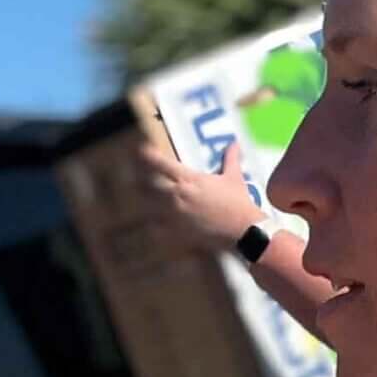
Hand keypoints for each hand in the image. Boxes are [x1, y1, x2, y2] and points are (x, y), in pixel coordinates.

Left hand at [134, 138, 261, 251]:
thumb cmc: (238, 202)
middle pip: (147, 186)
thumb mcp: (234, 177)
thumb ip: (231, 158)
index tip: (141, 150)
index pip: (162, 164)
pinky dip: (151, 228)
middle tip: (133, 178)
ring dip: (143, 203)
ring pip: (148, 208)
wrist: (243, 230)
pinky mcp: (177, 233)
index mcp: (189, 179)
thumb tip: (234, 143)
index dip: (149, 156)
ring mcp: (175, 216)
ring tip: (137, 202)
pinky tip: (147, 228)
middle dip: (139, 181)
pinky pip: (156, 231)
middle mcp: (177, 196)